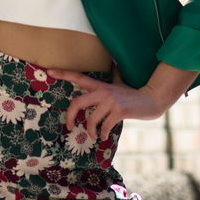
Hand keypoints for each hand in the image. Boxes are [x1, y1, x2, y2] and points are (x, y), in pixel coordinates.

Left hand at [44, 63, 168, 140]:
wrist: (151, 100)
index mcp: (100, 85)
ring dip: (90, 130)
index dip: (63, 74)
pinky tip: (104, 137)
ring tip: (93, 135)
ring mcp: (110, 102)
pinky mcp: (119, 111)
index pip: (77, 77)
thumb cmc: (132, 94)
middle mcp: (103, 92)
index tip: (48, 72)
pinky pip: (104, 126)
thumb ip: (113, 74)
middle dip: (70, 116)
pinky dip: (103, 134)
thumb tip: (114, 62)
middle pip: (77, 103)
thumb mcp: (120, 83)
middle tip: (69, 126)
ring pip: (91, 118)